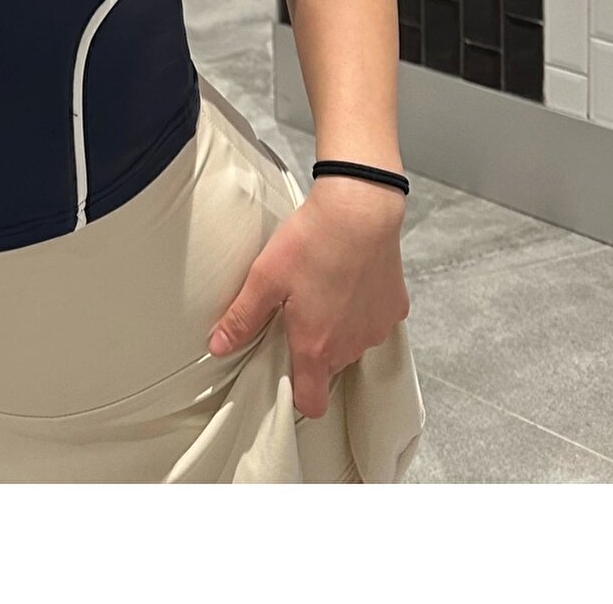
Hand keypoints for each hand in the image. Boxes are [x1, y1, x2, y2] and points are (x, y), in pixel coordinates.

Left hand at [205, 176, 410, 419]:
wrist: (359, 208)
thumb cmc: (311, 240)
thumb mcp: (265, 276)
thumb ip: (242, 317)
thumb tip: (217, 346)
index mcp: (316, 347)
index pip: (312, 404)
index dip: (298, 394)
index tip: (286, 370)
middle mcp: (350, 346)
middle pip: (330, 368)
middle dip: (315, 349)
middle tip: (297, 312)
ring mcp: (377, 329)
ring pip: (354, 343)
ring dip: (340, 328)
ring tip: (323, 289)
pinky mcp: (395, 308)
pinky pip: (375, 320)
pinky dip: (363, 308)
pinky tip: (349, 279)